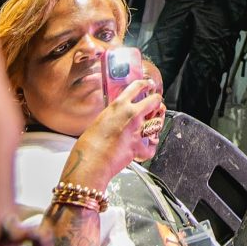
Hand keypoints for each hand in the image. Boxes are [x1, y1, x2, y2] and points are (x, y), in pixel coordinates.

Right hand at [65, 72, 165, 187]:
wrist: (90, 161)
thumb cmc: (89, 144)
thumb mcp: (100, 120)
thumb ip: (114, 116)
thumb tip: (118, 119)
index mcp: (118, 106)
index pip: (137, 87)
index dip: (146, 84)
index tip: (149, 85)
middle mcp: (131, 115)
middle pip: (154, 101)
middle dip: (157, 103)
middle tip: (156, 106)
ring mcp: (138, 130)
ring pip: (157, 123)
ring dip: (155, 126)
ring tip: (151, 129)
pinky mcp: (140, 146)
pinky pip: (151, 147)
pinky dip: (149, 149)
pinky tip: (145, 148)